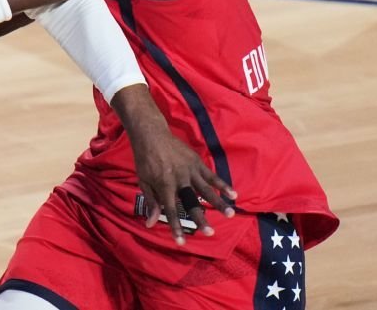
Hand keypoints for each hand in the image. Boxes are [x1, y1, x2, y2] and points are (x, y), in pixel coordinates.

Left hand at [131, 127, 236, 245]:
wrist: (151, 134)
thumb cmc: (145, 160)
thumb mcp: (143, 181)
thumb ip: (151, 202)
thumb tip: (151, 224)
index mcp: (164, 185)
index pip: (171, 210)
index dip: (175, 227)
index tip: (181, 242)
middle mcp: (179, 179)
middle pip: (192, 201)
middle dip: (200, 218)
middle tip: (210, 232)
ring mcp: (190, 170)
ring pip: (206, 189)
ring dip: (219, 202)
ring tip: (230, 214)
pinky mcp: (197, 162)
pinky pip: (212, 175)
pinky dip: (222, 185)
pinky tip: (233, 194)